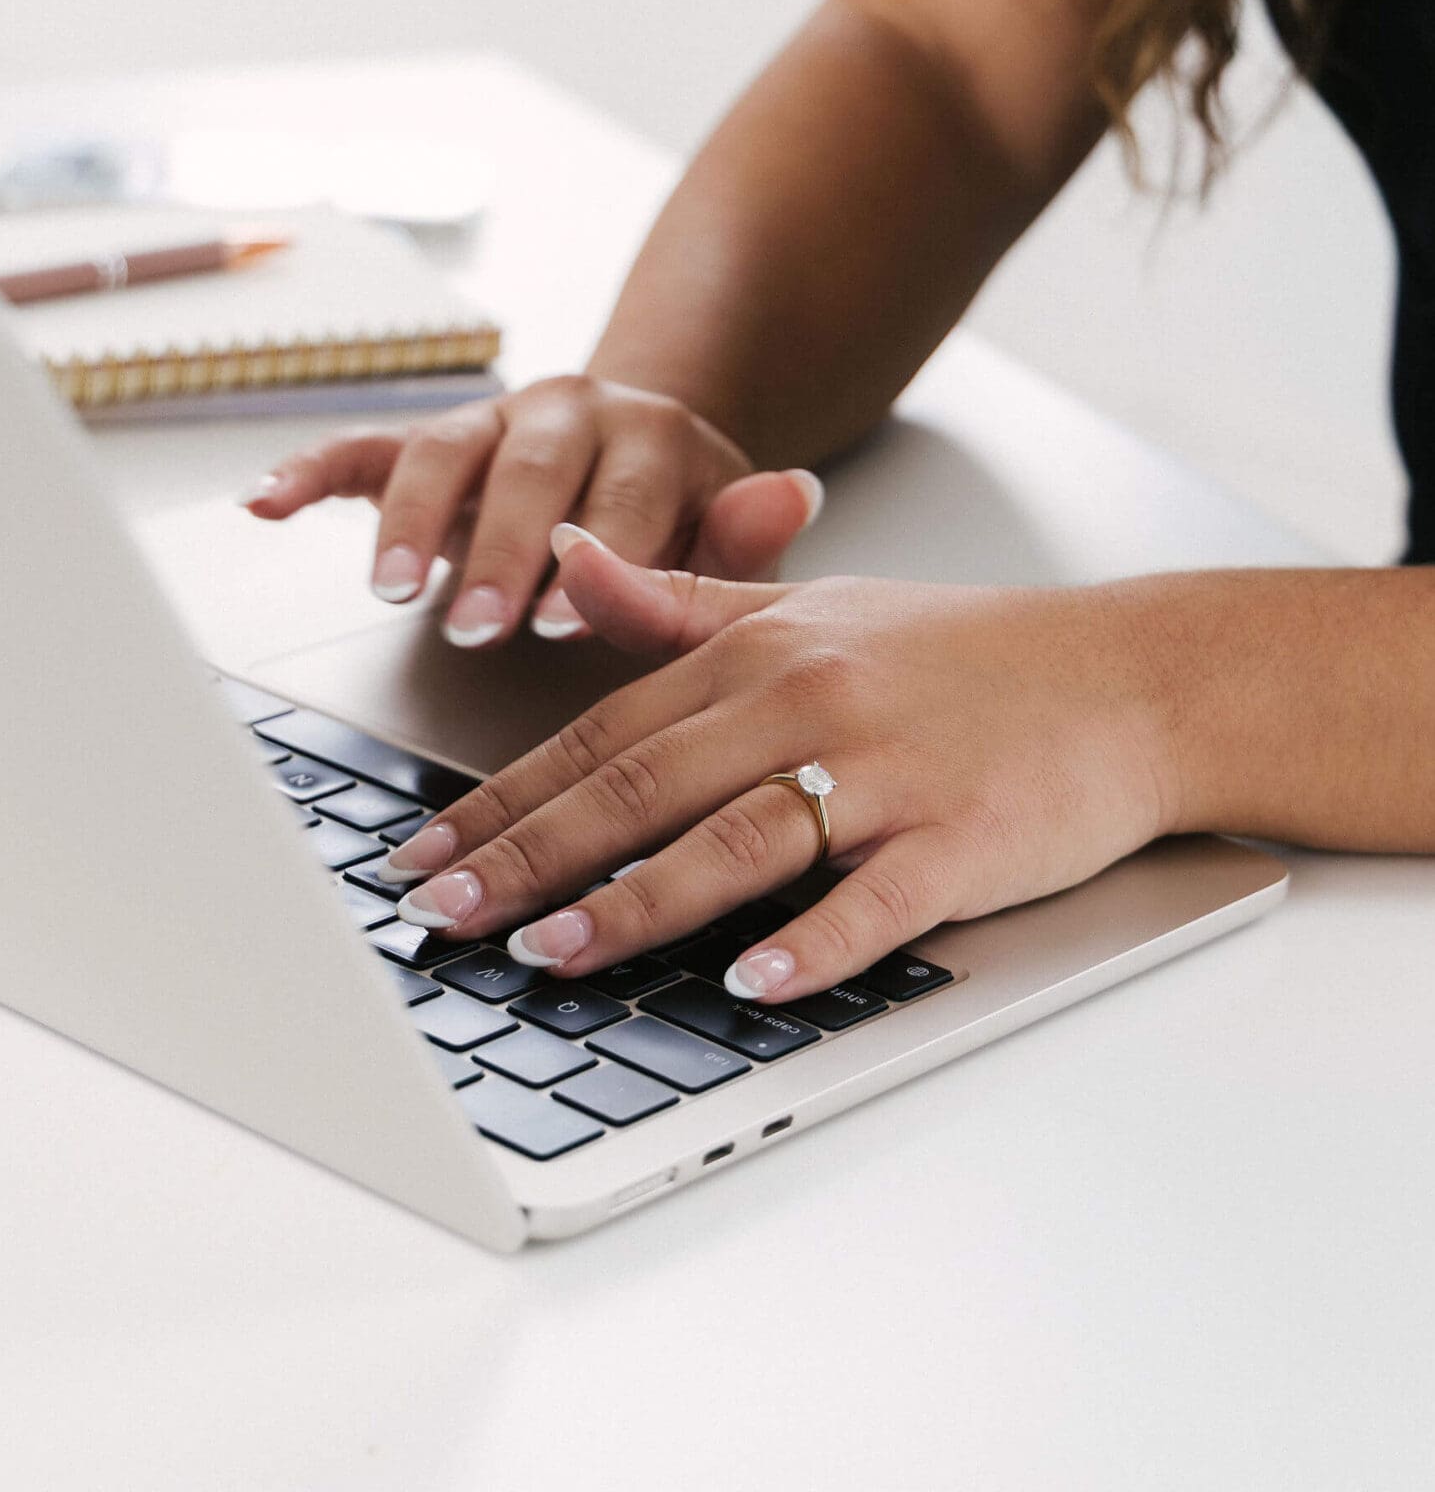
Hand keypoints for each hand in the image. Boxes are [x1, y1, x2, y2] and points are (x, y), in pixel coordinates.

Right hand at [242, 375, 822, 648]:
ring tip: (391, 592)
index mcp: (652, 434)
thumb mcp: (734, 528)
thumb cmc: (689, 515)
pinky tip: (264, 503)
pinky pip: (364, 446)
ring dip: (410, 521)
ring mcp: (493, 419)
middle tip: (475, 624)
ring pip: (443, 452)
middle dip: (497, 551)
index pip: (624, 499)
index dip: (594, 562)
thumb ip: (748, 531)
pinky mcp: (430, 436)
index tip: (562, 629)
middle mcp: (568, 411)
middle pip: (529, 473)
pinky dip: (310, 470)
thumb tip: (794, 492)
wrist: (648, 444)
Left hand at [384, 529, 1175, 1000]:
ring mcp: (888, 772)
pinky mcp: (964, 840)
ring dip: (635, 905)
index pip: (603, 736)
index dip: (503, 799)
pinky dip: (815, 943)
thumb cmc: (961, 656)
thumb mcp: (809, 609)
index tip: (422, 853)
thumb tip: (562, 564)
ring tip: (548, 955)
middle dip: (527, 858)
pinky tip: (754, 984)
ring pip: (736, 841)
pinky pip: (878, 900)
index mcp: (759, 653)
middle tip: (440, 915)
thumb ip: (677, 602)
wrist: (1127, 675)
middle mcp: (808, 702)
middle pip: (642, 789)